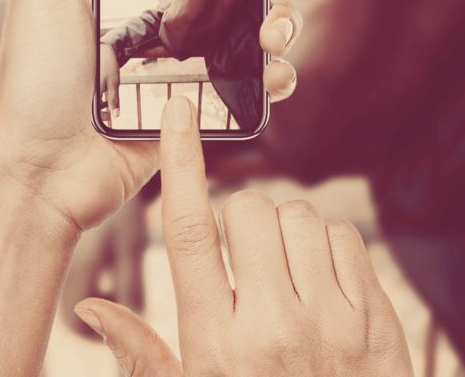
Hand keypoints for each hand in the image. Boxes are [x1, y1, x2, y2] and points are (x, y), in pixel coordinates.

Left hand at [0, 0, 310, 233]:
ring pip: (264, 19)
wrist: (42, 172)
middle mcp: (175, 6)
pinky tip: (273, 72)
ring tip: (273, 28)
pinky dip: (279, 73)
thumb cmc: (34, 74)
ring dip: (285, 15)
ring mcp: (196, 53)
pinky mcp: (208, 99)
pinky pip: (259, 79)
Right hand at [75, 95, 414, 376]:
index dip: (181, 164)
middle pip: (248, 210)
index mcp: (215, 345)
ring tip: (284, 275)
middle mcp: (273, 326)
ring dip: (286, 230)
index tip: (178, 112)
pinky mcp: (374, 319)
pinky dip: (328, 245)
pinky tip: (320, 282)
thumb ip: (141, 354)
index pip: (187, 234)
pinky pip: (345, 236)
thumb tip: (90, 305)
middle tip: (244, 258)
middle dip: (241, 218)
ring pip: (300, 216)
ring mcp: (331, 322)